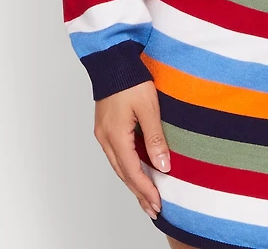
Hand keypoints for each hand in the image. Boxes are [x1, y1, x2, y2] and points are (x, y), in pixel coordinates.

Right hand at [94, 80, 171, 220]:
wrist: (112, 59)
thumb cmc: (130, 78)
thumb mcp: (148, 107)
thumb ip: (155, 138)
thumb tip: (163, 166)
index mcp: (115, 136)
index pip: (132, 172)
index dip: (146, 189)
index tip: (158, 204)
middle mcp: (105, 138)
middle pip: (123, 174)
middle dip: (139, 192)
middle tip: (152, 208)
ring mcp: (103, 133)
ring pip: (119, 166)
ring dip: (133, 182)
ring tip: (146, 196)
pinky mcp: (105, 126)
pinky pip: (117, 155)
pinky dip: (128, 167)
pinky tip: (136, 171)